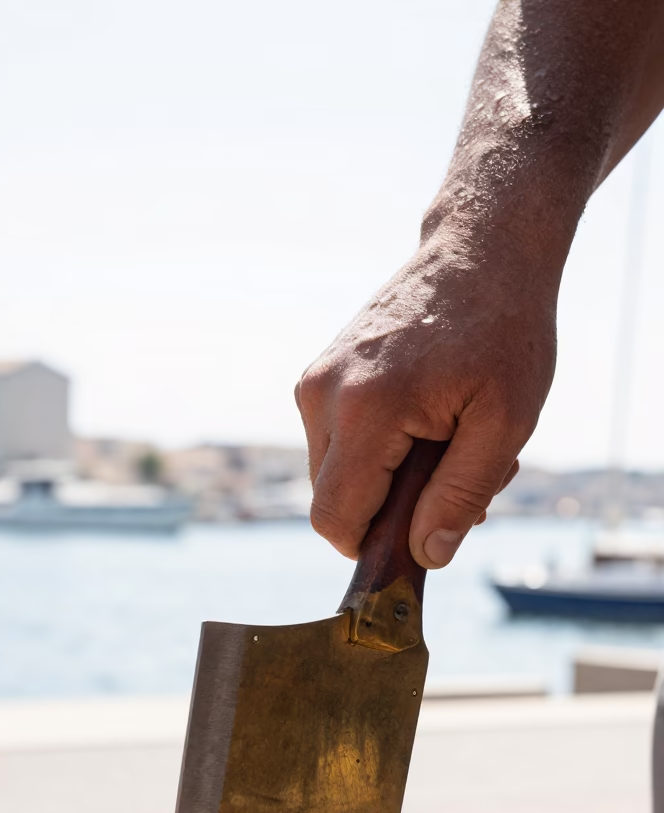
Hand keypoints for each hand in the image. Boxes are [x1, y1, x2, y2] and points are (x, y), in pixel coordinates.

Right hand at [295, 210, 558, 566]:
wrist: (483, 248)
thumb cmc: (504, 330)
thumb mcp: (506, 422)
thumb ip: (462, 495)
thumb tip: (427, 555)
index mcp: (365, 409)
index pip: (336, 520)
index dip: (373, 547)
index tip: (423, 537)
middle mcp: (323, 394)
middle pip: (333, 503)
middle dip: (391, 511)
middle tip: (457, 475)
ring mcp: (315, 381)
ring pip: (335, 477)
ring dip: (389, 481)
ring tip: (448, 440)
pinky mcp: (321, 374)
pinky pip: (338, 444)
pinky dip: (381, 452)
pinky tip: (429, 422)